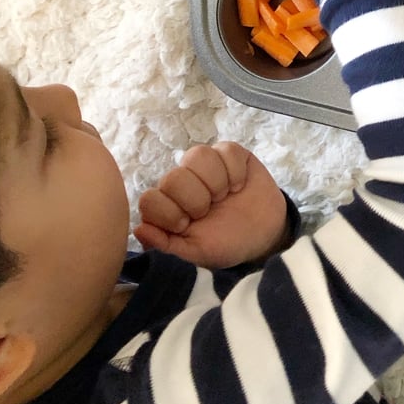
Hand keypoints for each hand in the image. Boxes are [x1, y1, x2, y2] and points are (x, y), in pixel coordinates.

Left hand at [134, 143, 290, 268]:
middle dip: (196, 200)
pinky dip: (235, 170)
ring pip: (198, 155)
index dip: (169, 213)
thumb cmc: (226, 244)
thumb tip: (139, 229)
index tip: (187, 226)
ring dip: (215, 181)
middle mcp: (182, 182)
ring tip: (225, 196)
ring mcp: (206, 166)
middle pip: (173, 177)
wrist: (264, 236)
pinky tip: (239, 185)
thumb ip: (166, 245)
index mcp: (168, 206)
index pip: (150, 199)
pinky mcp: (231, 154)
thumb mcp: (196, 253)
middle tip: (209, 211)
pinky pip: (226, 150)